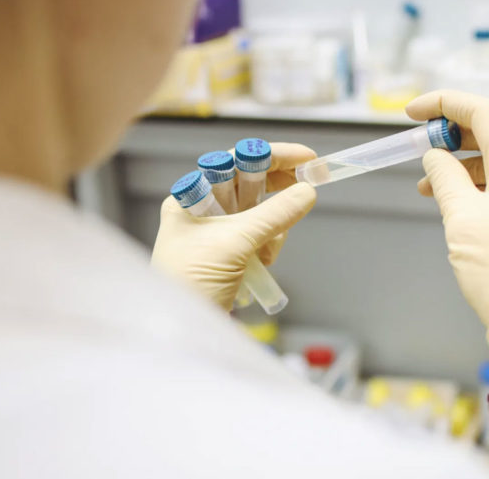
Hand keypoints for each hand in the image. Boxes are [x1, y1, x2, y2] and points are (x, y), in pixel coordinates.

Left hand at [151, 143, 316, 309]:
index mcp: (191, 198)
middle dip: (278, 189)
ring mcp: (216, 234)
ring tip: (268, 251)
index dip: (272, 156)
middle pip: (250, 184)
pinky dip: (269, 244)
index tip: (307, 158)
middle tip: (309, 186)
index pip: (236, 161)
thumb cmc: (190, 282)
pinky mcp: (229, 255)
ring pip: (260, 212)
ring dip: (274, 226)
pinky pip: (259, 237)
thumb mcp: (235, 243)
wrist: (179, 333)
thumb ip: (274, 214)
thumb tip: (307, 191)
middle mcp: (202, 210)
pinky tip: (264, 262)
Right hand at [408, 90, 488, 396]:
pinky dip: (475, 189)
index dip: (445, 104)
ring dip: (459, 166)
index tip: (412, 112)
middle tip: (416, 146)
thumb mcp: (461, 217)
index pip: (483, 114)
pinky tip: (453, 206)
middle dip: (450, 136)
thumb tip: (434, 157)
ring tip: (426, 185)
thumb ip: (444, 177)